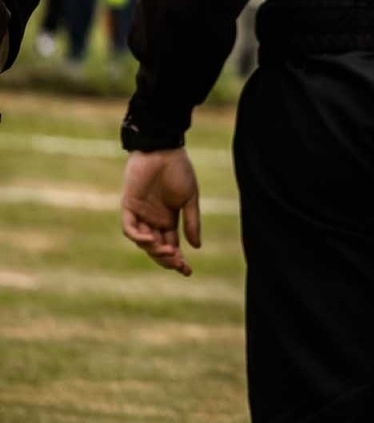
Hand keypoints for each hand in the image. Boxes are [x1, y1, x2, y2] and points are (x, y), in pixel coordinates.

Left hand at [121, 149, 201, 275]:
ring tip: (169, 252)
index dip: (178, 260)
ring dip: (155, 250)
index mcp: (169, 220)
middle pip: (157, 248)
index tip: (188, 272)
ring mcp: (140, 215)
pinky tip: (151, 240)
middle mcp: (153, 221)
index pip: (172, 245)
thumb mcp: (189, 199)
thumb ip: (191, 222)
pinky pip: (130, 228)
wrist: (163, 151)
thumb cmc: (178, 171)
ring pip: (143, 242)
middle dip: (167, 260)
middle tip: (178, 265)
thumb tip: (196, 246)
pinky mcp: (128, 207)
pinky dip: (138, 237)